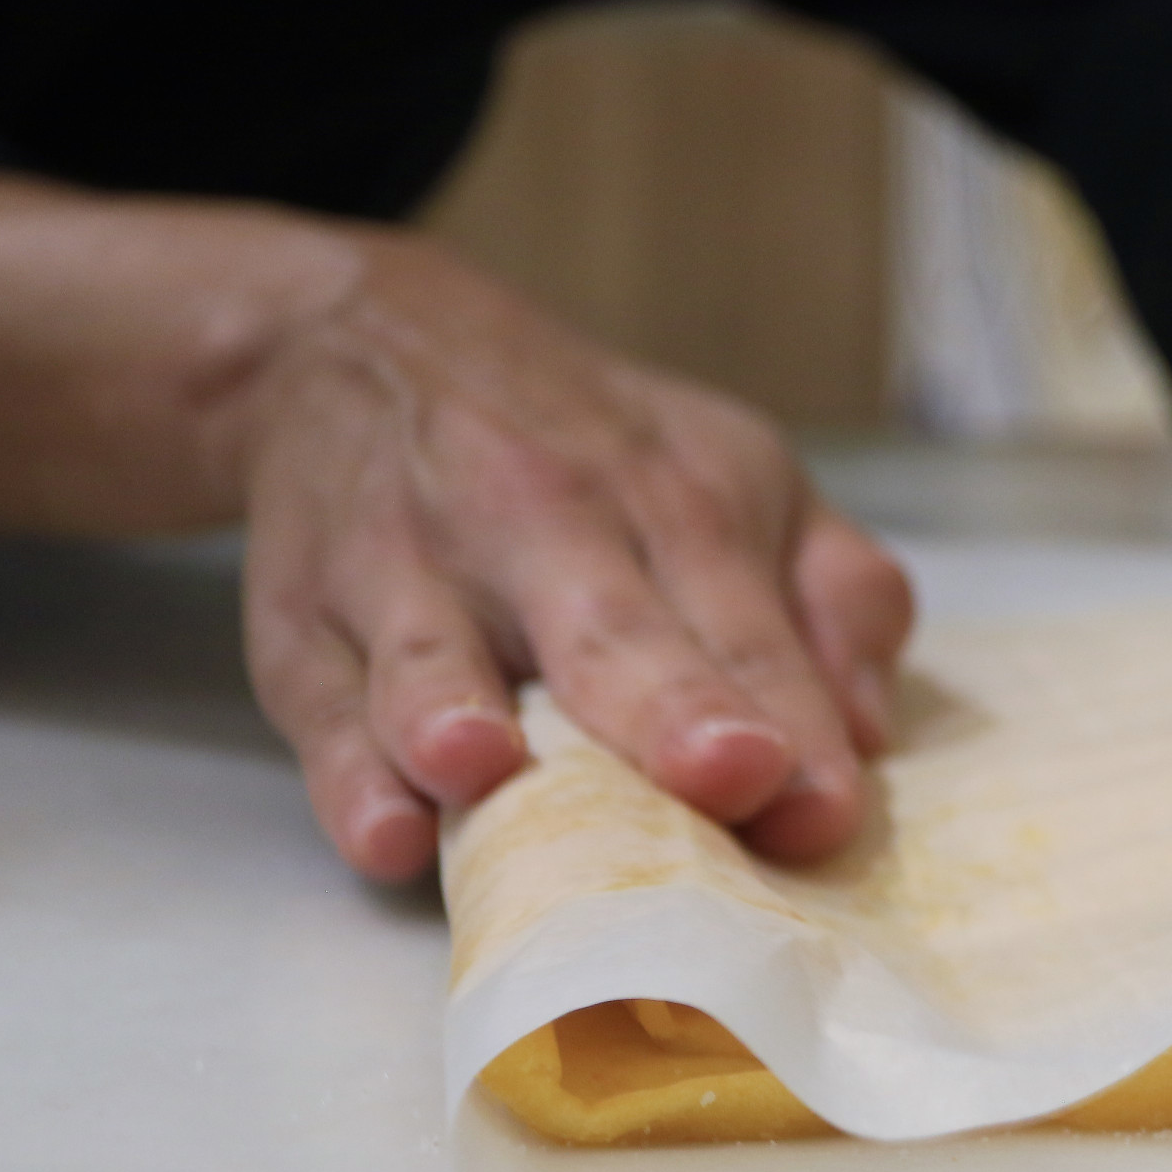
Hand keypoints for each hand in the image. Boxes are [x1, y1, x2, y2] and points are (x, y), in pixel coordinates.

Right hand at [228, 232, 910, 882]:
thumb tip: (871, 737)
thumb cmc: (594, 454)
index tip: (824, 805)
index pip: (747, 621)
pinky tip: (382, 830)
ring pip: (437, 651)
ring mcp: (411, 567)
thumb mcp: (741, 479)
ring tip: (484, 772)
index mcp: (676, 497)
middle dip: (670, 706)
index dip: (793, 713)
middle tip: (727, 774)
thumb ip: (835, 597)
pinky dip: (345, 769)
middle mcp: (546, 521)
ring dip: (456, 716)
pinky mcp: (300, 617)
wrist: (366, 341)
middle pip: (612, 631)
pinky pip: (319, 700)